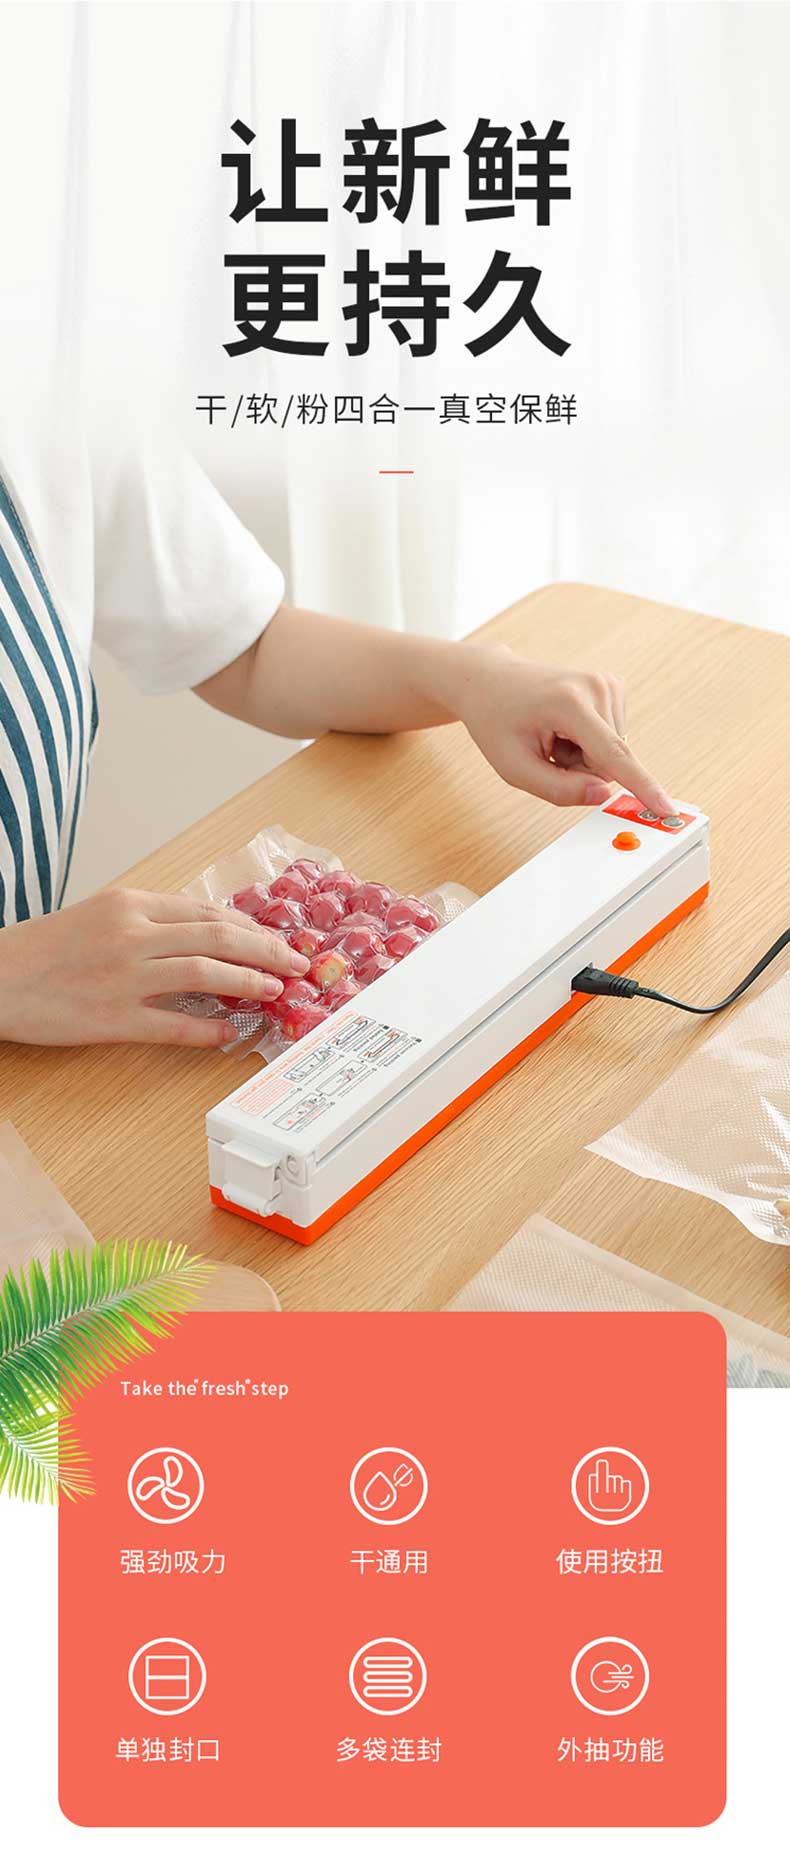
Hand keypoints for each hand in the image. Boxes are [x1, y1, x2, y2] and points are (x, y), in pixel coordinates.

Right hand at [0, 889, 309, 1047]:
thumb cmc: (44, 949)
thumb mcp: (100, 916)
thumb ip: (150, 923)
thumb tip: (204, 937)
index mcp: (131, 905)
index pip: (208, 913)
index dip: (252, 929)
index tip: (278, 941)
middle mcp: (132, 935)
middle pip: (218, 937)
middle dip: (267, 952)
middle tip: (297, 966)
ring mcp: (124, 978)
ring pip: (205, 974)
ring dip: (248, 984)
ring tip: (275, 993)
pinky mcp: (112, 1019)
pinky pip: (173, 1026)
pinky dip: (207, 1031)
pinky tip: (229, 1035)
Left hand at [452, 645, 672, 815]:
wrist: (492, 682)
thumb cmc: (498, 722)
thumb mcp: (514, 767)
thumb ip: (557, 789)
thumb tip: (603, 794)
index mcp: (569, 703)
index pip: (613, 755)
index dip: (642, 786)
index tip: (666, 807)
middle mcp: (596, 687)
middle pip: (609, 763)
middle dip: (579, 769)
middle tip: (548, 749)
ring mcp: (608, 683)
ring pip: (612, 753)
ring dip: (581, 756)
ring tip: (554, 734)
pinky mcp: (613, 687)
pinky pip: (612, 739)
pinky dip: (588, 743)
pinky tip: (565, 727)